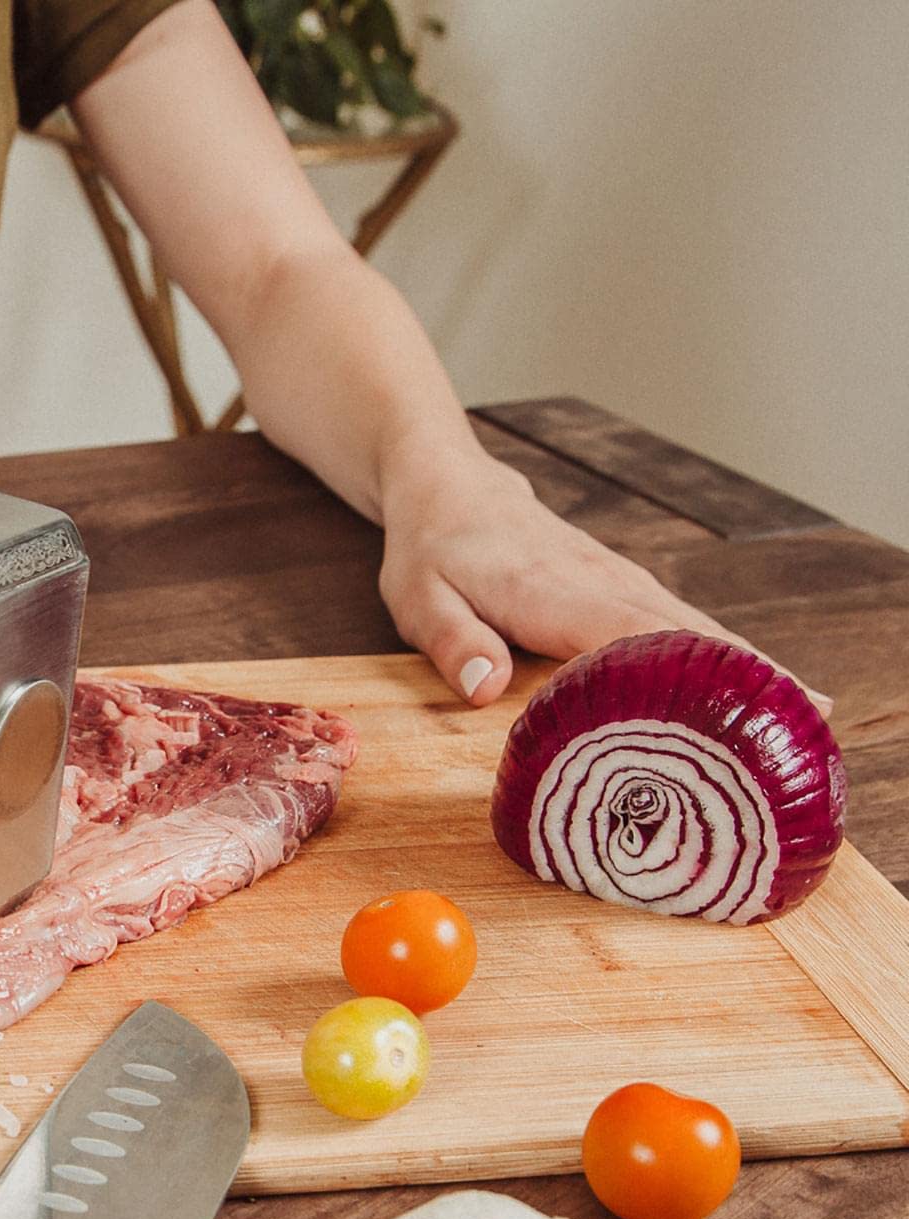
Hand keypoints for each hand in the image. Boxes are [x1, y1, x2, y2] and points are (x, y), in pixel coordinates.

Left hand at [377, 459, 829, 713]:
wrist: (450, 488)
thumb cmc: (434, 550)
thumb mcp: (419, 599)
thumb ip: (454, 642)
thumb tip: (485, 687)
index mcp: (554, 591)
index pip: (633, 634)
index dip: (687, 669)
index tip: (744, 701)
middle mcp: (603, 583)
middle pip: (686, 634)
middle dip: (746, 676)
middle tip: (807, 722)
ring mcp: (622, 583)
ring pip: (697, 629)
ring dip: (751, 667)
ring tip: (806, 715)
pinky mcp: (627, 590)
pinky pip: (684, 627)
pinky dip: (725, 655)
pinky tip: (759, 690)